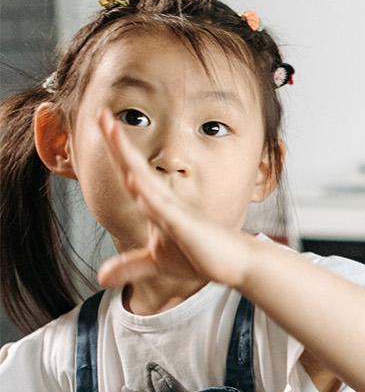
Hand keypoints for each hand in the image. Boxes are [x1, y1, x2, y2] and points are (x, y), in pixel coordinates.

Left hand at [94, 109, 254, 288]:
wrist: (235, 263)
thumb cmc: (201, 255)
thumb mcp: (158, 263)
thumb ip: (130, 266)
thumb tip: (102, 277)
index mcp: (157, 206)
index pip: (131, 173)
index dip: (117, 150)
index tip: (103, 123)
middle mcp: (165, 202)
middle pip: (136, 168)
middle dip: (118, 143)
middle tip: (102, 115)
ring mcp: (177, 213)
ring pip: (147, 182)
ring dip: (129, 159)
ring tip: (113, 134)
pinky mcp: (187, 227)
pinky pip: (165, 209)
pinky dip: (149, 196)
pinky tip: (135, 182)